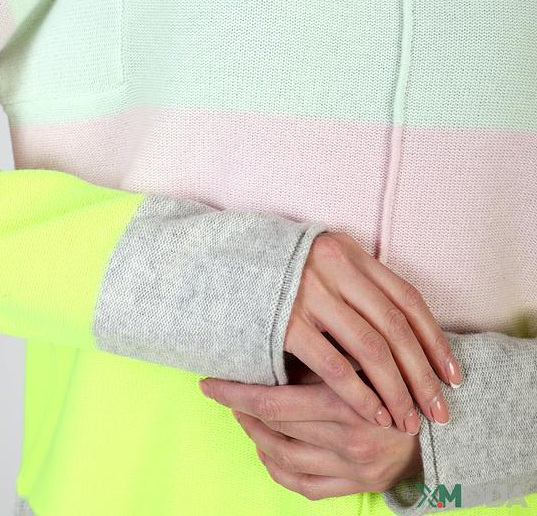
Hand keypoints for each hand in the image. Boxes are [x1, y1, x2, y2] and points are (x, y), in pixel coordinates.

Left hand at [200, 366, 423, 500]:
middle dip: (241, 409)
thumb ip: (326, 349)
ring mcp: (351, 468)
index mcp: (348, 403)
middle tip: (219, 391)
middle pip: (274, 429)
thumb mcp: (365, 353)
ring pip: (282, 458)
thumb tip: (272, 332)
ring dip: (255, 435)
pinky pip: (302, 485)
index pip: (274, 403)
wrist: (444, 418)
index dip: (236, 393)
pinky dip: (277, 467)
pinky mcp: (356, 485)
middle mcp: (348, 441)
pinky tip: (264, 447)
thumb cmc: (398, 373)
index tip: (209, 381)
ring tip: (241, 413)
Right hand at [281, 231, 460, 430]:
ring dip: (395, 389)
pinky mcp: (286, 322)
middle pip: (394, 327)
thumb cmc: (279, 272)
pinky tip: (373, 414)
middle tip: (438, 410)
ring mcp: (309, 293)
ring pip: (370, 348)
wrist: (219, 265)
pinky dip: (359, 394)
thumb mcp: (324, 262)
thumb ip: (359, 284)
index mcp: (349, 251)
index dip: (434, 339)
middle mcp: (334, 267)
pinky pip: (333, 365)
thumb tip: (407, 329)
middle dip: (421, 373)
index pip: (406, 298)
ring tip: (408, 420)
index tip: (452, 375)